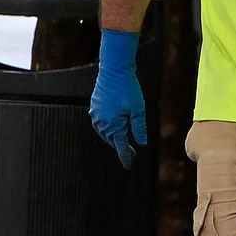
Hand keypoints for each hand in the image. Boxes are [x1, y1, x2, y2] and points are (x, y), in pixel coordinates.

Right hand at [89, 29, 145, 169]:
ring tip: (123, 143)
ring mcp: (96, 115)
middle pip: (112, 141)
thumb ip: (139, 128)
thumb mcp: (138, 109)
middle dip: (121, 148)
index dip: (126, 157)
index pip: (121, 146)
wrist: (113, 70)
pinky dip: (107, 129)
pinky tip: (112, 128)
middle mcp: (102, 122)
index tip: (128, 166)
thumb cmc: (128, 88)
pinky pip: (99, 124)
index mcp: (114, 125)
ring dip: (113, 139)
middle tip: (132, 154)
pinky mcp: (94, 107)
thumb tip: (142, 144)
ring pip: (104, 133)